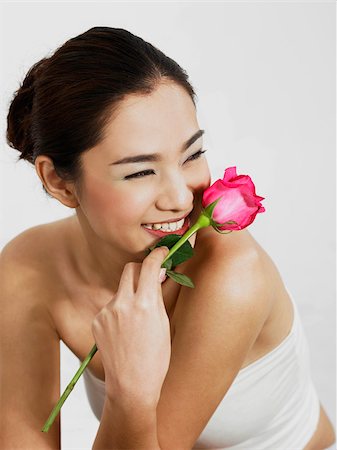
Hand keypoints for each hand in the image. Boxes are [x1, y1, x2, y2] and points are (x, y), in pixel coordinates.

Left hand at [91, 246, 170, 406]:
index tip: (162, 253)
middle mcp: (124, 304)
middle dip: (140, 269)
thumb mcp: (164, 324)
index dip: (157, 255)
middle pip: (130, 269)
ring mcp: (108, 312)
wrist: (132, 385)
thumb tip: (159, 276)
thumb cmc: (155, 359)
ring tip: (136, 318)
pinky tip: (124, 329)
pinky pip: (111, 305)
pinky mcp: (97, 320)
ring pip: (121, 289)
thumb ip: (158, 297)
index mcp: (145, 304)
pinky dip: (119, 310)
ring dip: (130, 294)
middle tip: (148, 279)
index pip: (149, 266)